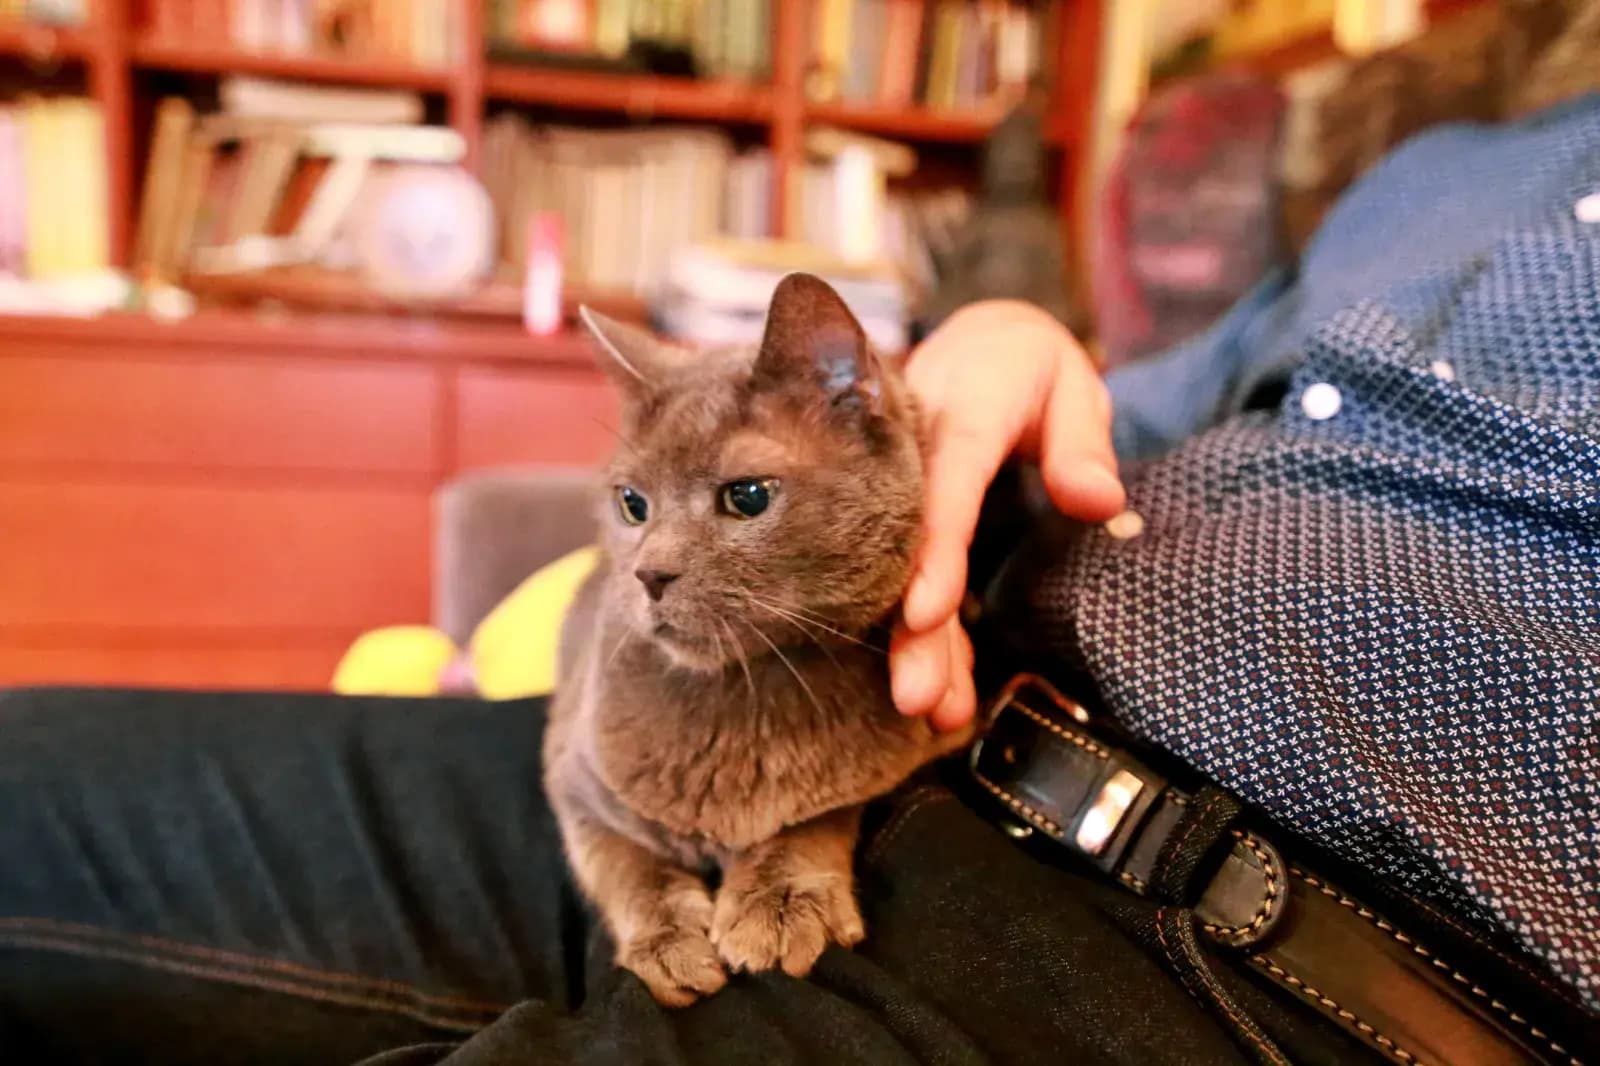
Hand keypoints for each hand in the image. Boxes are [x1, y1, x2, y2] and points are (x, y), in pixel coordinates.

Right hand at [891, 301, 1124, 730]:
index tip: (925, 612)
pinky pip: (909, 577)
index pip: (945, 484)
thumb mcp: (1068, 382)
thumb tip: (1095, 501)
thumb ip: (1081, 441)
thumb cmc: (1027, 366)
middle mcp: (910, 453)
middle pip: (907, 546)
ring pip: (900, 572)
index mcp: (961, 409)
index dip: (933, 550)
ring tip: (931, 711)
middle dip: (913, 628)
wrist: (971, 342)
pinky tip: (940, 689)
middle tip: (919, 699)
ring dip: (917, 645)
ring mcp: (896, 489)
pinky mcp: (899, 518)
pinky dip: (926, 633)